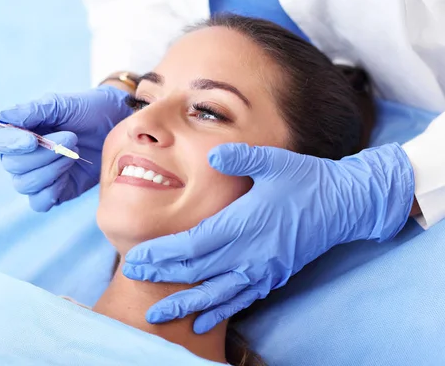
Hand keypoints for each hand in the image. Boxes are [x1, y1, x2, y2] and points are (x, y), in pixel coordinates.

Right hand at [0, 85, 130, 210]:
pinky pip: (39, 203)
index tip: (32, 139)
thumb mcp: (62, 105)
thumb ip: (33, 110)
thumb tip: (3, 117)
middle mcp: (24, 156)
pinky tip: (69, 174)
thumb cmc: (87, 110)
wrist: (116, 125)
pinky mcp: (55, 192)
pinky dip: (52, 190)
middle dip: (43, 154)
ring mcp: (39, 176)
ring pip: (25, 185)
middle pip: (12, 166)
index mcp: (19, 132)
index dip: (10, 143)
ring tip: (75, 153)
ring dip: (51, 169)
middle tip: (72, 138)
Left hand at [123, 143, 414, 332]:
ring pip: (215, 293)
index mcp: (244, 223)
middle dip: (161, 276)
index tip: (136, 258)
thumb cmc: (307, 180)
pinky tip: (200, 322)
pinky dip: (218, 311)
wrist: (345, 205)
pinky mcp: (272, 277)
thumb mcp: (274, 161)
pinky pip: (240, 300)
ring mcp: (261, 269)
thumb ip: (241, 158)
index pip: (192, 245)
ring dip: (184, 303)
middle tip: (132, 277)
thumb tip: (212, 155)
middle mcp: (250, 253)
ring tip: (158, 315)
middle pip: (196, 271)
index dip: (162, 254)